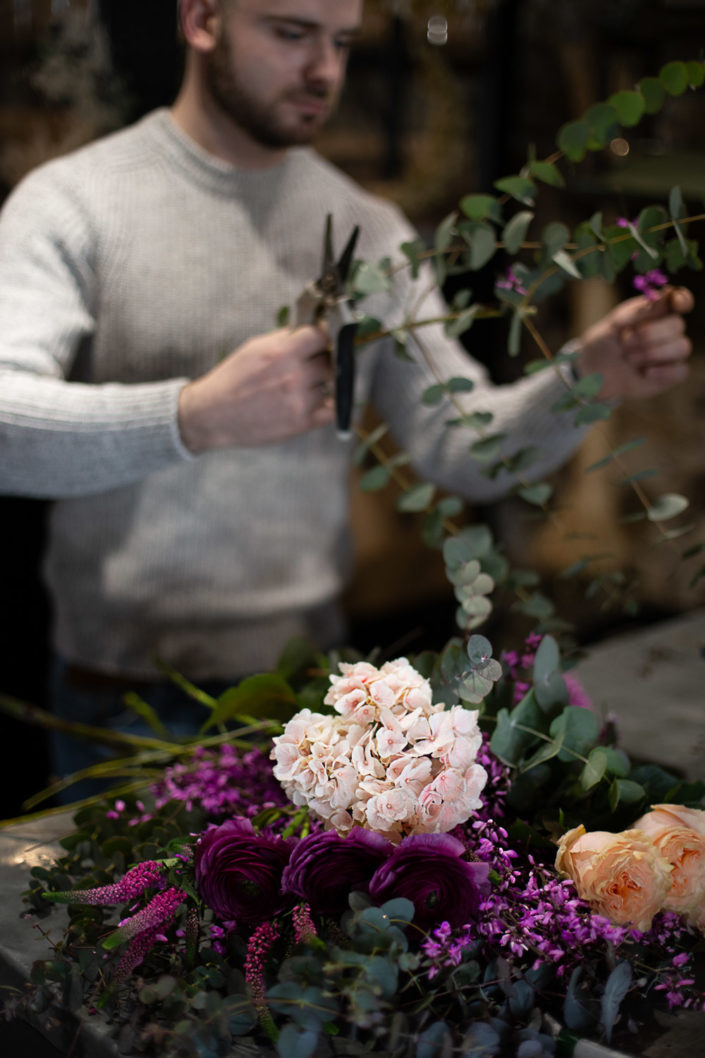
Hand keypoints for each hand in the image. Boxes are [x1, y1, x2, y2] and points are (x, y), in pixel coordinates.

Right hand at [178, 325, 334, 452]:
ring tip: (304, 386)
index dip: (325, 335)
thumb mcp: (254, 348)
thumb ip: (284, 339)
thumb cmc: (231, 381)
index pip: (321, 334)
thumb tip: (311, 329)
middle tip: (315, 364)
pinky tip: (320, 401)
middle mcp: (293, 376)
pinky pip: (334, 410)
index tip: (325, 339)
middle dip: (325, 360)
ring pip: (332, 385)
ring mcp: (299, 401)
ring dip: (323, 384)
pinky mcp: (302, 423)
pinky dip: (332, 404)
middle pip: (331, 360)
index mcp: (280, 352)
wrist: (212, 416)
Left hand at [574, 286, 692, 400]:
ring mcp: (671, 353)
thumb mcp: (615, 324)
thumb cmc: (604, 342)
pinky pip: (682, 370)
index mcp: (656, 312)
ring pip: (682, 347)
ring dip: (653, 353)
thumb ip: (640, 311)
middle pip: (678, 325)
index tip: (676, 302)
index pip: (681, 300)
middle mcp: (668, 330)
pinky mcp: (670, 374)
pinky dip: (664, 371)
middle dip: (651, 334)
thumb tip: (667, 295)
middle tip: (625, 341)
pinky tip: (645, 373)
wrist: (592, 371)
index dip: (683, 299)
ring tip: (628, 358)